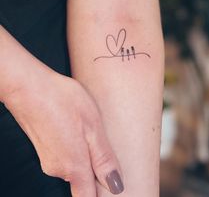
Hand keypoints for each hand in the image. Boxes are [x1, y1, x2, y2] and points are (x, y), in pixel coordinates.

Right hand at [3, 71, 123, 195]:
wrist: (29, 87)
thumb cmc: (63, 101)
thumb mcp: (93, 127)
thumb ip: (103, 159)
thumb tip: (115, 186)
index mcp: (74, 166)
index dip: (100, 195)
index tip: (109, 187)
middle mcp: (58, 169)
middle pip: (82, 181)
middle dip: (96, 170)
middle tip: (103, 145)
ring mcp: (49, 158)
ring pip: (74, 166)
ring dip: (84, 154)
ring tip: (88, 130)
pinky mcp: (44, 146)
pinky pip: (64, 155)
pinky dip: (74, 146)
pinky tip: (75, 126)